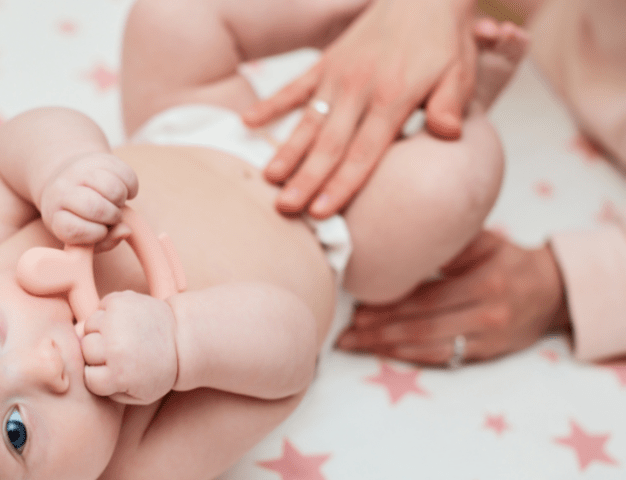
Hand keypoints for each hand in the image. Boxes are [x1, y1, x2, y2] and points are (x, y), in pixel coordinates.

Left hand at [39, 152, 138, 246]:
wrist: (72, 183)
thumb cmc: (81, 219)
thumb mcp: (87, 238)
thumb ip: (106, 242)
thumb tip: (125, 230)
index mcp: (55, 215)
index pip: (74, 229)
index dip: (95, 234)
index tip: (100, 231)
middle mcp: (61, 191)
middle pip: (95, 208)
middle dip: (112, 217)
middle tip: (112, 217)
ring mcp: (78, 171)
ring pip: (112, 188)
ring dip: (121, 199)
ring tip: (115, 202)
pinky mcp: (98, 158)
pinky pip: (125, 174)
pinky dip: (131, 187)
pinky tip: (124, 191)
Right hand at [81, 290, 177, 403]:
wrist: (182, 340)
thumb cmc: (156, 373)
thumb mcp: (134, 395)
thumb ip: (102, 388)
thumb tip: (71, 366)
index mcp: (119, 374)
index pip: (87, 377)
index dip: (101, 378)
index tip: (119, 375)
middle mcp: (116, 346)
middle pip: (84, 350)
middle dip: (98, 355)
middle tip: (121, 355)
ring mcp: (118, 321)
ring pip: (87, 327)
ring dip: (100, 333)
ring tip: (122, 338)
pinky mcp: (120, 300)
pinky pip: (99, 309)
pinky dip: (107, 315)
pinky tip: (125, 324)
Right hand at [242, 0, 476, 217]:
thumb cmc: (445, 38)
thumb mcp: (461, 69)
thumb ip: (450, 104)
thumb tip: (449, 135)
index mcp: (393, 97)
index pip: (364, 152)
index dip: (342, 184)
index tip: (322, 211)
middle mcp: (360, 89)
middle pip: (329, 145)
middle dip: (306, 179)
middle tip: (286, 208)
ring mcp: (338, 76)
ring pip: (308, 122)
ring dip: (287, 152)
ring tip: (268, 179)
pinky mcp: (326, 62)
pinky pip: (294, 87)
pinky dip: (271, 104)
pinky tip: (248, 122)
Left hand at [335, 231, 570, 364]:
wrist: (553, 291)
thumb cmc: (509, 260)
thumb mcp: (485, 242)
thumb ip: (449, 244)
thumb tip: (398, 240)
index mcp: (484, 282)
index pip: (426, 298)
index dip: (388, 306)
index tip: (357, 308)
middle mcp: (487, 314)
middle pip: (421, 325)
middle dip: (378, 330)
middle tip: (346, 331)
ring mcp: (487, 339)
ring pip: (428, 347)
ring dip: (386, 348)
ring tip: (354, 343)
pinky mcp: (486, 354)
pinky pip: (442, 359)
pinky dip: (409, 357)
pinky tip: (384, 353)